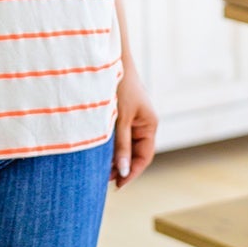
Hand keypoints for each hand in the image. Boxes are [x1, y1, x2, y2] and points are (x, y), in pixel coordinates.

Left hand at [109, 62, 157, 188]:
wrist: (109, 61)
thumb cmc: (118, 87)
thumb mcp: (120, 120)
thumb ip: (121, 146)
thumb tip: (124, 171)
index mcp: (149, 124)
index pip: (144, 156)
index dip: (132, 172)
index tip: (118, 186)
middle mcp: (144, 123)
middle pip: (135, 153)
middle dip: (121, 167)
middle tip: (103, 180)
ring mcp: (132, 118)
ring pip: (125, 145)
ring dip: (114, 158)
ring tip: (99, 170)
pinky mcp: (121, 114)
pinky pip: (118, 136)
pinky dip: (109, 146)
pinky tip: (98, 154)